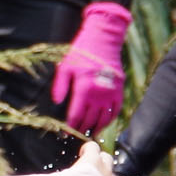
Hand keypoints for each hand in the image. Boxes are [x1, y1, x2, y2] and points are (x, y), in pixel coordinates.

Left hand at [50, 2, 131, 131]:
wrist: (104, 40)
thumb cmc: (82, 52)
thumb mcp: (65, 66)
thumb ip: (60, 86)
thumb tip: (56, 102)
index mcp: (84, 88)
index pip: (76, 114)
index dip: (71, 126)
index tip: (66, 134)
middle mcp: (99, 94)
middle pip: (90, 119)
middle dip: (82, 129)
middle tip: (77, 136)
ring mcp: (111, 93)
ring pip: (104, 118)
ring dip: (96, 128)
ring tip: (90, 134)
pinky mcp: (119, 90)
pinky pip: (115, 110)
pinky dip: (110, 120)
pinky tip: (104, 124)